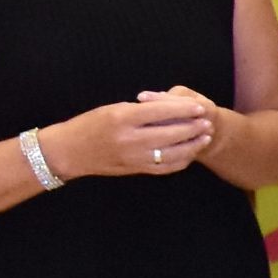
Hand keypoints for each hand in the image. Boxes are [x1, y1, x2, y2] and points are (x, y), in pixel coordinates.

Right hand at [55, 88, 214, 178]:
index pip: (160, 112)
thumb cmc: (90, 125)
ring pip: (171, 153)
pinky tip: (190, 153)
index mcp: (122, 118)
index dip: (182, 109)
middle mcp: (129, 139)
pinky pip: (164, 168)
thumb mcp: (112, 109)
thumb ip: (140, 110)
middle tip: (207, 122)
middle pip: (170, 134)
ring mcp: (133, 158)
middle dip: (193, 128)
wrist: (69, 152)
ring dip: (192, 146)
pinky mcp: (135, 170)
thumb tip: (168, 109)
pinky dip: (180, 161)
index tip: (198, 107)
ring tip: (205, 137)